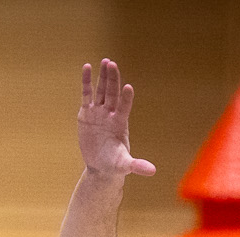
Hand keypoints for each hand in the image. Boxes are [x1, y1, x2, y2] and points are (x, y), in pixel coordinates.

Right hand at [76, 58, 155, 177]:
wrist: (101, 165)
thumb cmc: (114, 164)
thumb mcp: (125, 165)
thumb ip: (137, 165)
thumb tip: (153, 171)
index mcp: (120, 123)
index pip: (124, 107)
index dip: (126, 98)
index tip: (128, 88)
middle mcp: (111, 114)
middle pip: (112, 93)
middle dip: (112, 79)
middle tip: (112, 64)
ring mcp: (99, 111)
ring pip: (101, 90)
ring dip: (103, 76)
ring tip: (105, 61)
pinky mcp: (87, 112)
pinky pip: (86, 94)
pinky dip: (86, 82)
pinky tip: (86, 67)